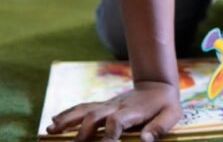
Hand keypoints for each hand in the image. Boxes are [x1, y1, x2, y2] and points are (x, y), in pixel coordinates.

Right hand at [46, 81, 180, 141]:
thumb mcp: (172, 114)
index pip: (116, 121)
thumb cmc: (165, 104)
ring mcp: (107, 105)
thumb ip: (159, 127)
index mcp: (133, 111)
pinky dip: (67, 114)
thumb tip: (145, 141)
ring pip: (84, 109)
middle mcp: (116, 106)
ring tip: (51, 130)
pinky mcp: (102, 105)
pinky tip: (53, 122)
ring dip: (67, 120)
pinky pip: (82, 107)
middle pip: (95, 115)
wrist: (157, 84)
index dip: (108, 135)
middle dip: (82, 132)